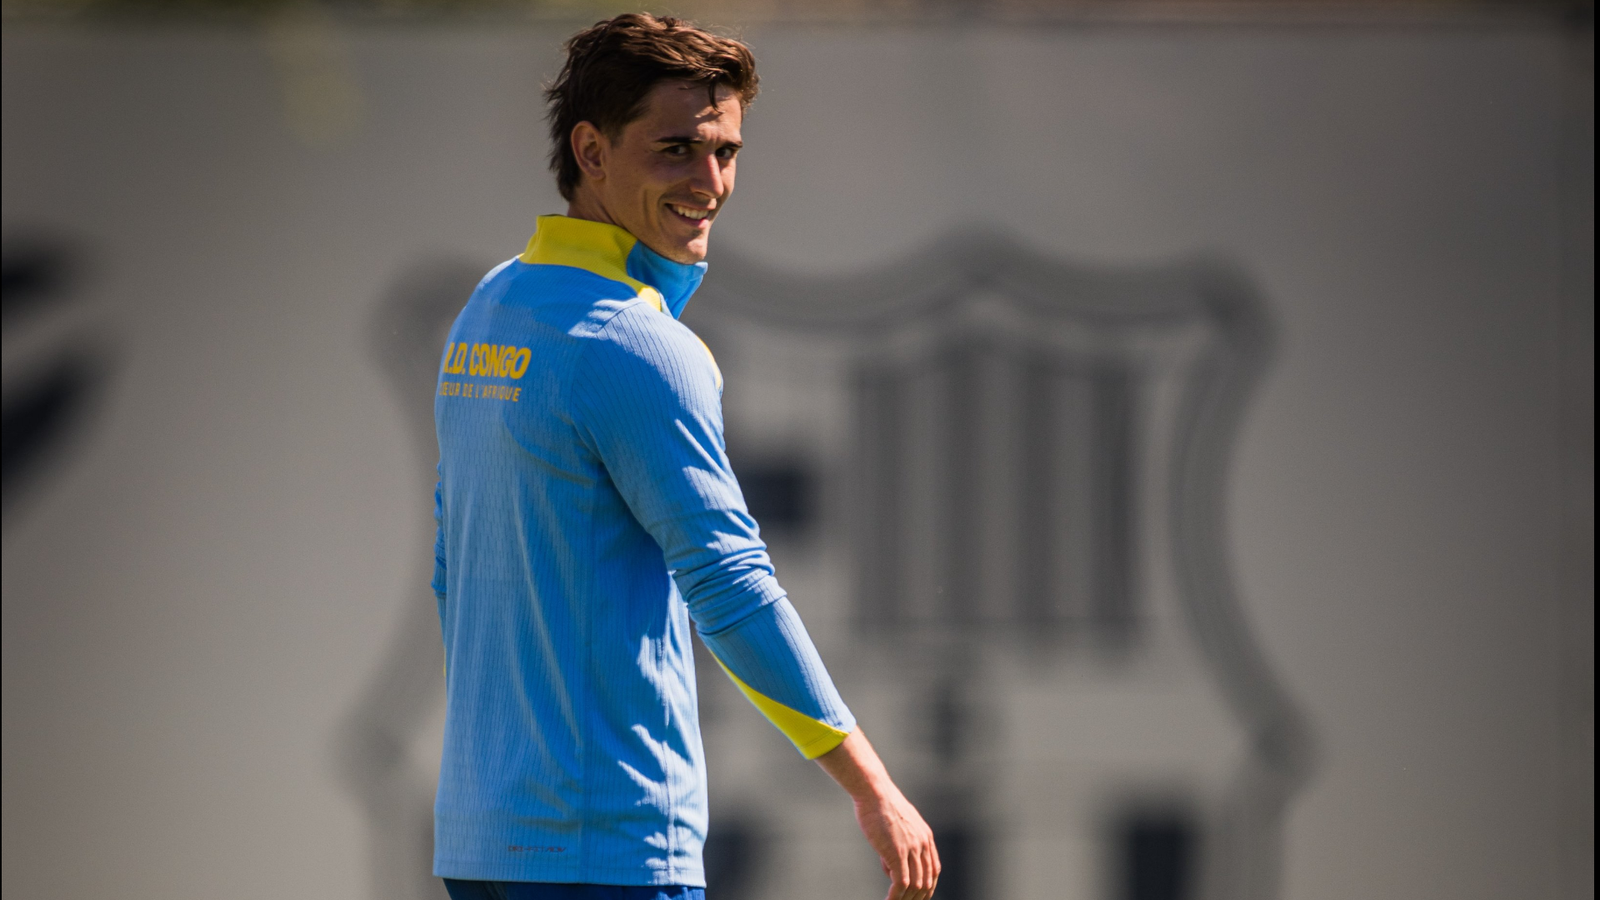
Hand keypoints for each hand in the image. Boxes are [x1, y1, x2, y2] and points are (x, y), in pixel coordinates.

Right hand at [853, 784, 940, 899]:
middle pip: (928, 881)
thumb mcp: (896, 826)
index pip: (933, 870)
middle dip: (919, 897)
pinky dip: (896, 897)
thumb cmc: (879, 805)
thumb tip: (891, 869)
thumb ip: (898, 847)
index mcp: (925, 837)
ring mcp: (912, 848)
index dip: (928, 887)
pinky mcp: (898, 853)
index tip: (919, 896)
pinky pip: (901, 883)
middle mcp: (923, 844)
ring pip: (916, 885)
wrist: (874, 792)